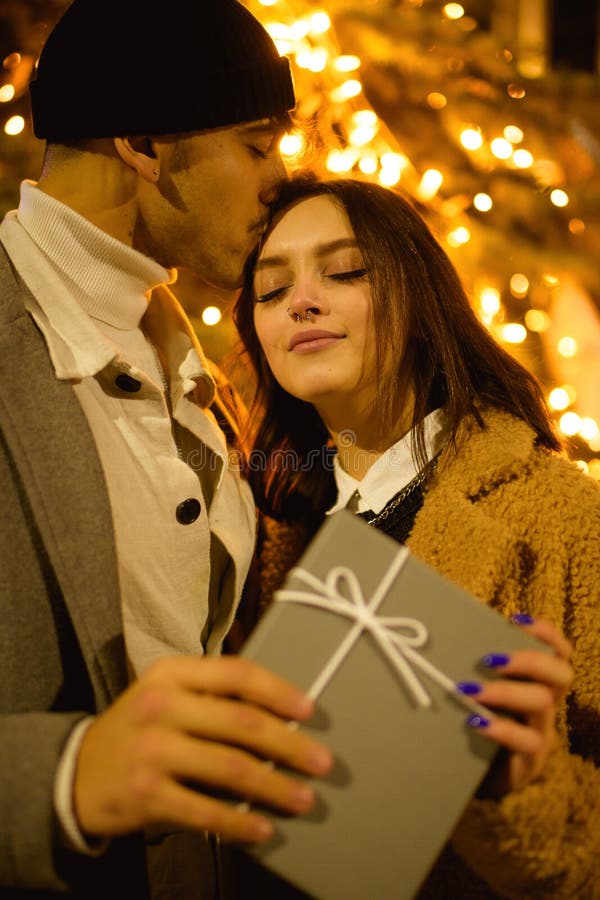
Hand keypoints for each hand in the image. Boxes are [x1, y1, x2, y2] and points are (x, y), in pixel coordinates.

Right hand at [74, 655, 332, 842]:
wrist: (74, 773)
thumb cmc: (138, 729)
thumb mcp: (165, 695)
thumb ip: (212, 697)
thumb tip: (282, 718)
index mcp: (171, 673)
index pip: (236, 674)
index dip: (278, 691)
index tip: (309, 711)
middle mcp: (160, 705)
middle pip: (242, 722)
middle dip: (290, 745)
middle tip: (322, 763)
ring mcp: (152, 750)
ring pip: (231, 768)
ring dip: (275, 786)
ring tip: (304, 798)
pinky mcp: (146, 795)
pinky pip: (206, 810)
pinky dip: (239, 822)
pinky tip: (263, 828)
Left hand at [460, 616, 572, 796]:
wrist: (465, 774)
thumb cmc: (471, 720)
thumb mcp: (475, 689)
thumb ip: (472, 665)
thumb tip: (446, 628)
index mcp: (535, 681)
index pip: (558, 652)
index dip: (545, 633)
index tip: (515, 620)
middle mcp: (545, 704)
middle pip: (561, 674)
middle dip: (529, 660)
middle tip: (492, 659)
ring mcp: (541, 733)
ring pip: (542, 705)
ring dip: (506, 692)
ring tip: (470, 690)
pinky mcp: (530, 762)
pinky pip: (528, 743)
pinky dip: (501, 729)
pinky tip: (476, 722)